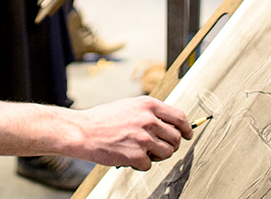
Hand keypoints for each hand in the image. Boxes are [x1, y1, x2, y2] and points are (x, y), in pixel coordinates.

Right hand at [69, 96, 191, 170]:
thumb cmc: (103, 119)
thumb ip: (150, 112)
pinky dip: (142, 164)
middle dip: (171, 145)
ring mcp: (143, 138)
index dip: (186, 128)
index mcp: (148, 105)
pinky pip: (150, 164)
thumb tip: (169, 122)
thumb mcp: (130, 105)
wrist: (83, 131)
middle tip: (161, 147)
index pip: (179, 117)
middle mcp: (148, 120)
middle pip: (176, 138)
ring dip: (158, 155)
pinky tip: (130, 156)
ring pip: (167, 153)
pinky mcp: (136, 155)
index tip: (187, 134)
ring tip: (144, 151)